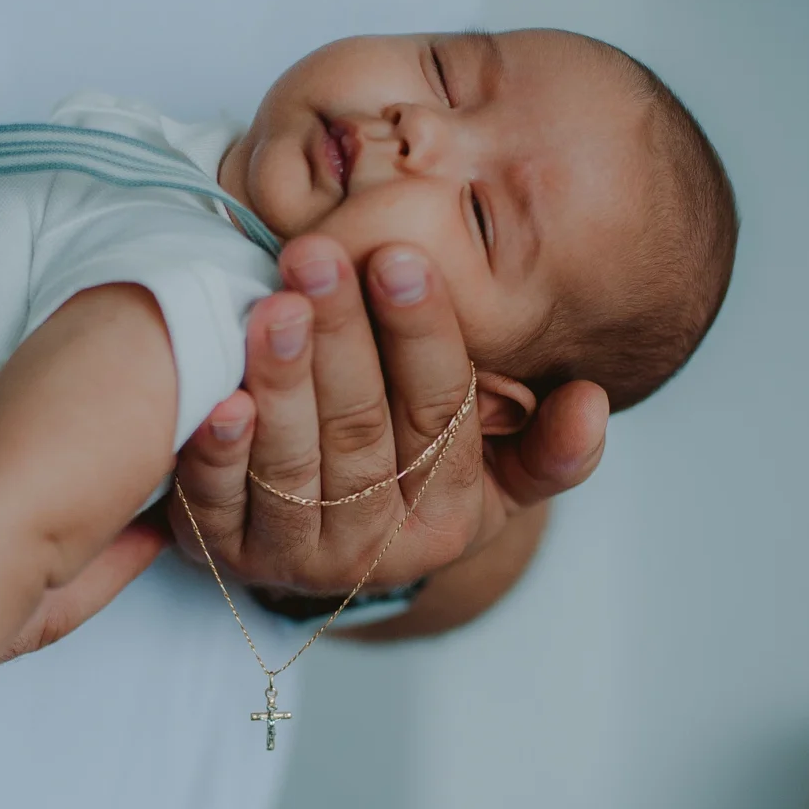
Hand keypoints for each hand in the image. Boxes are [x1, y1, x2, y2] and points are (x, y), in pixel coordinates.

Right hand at [0, 371, 158, 807]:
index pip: (10, 571)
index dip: (87, 518)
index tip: (151, 444)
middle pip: (39, 592)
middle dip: (110, 536)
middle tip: (178, 453)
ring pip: (18, 603)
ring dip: (80, 550)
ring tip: (138, 480)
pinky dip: (26, 566)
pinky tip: (39, 519)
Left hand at [173, 235, 607, 596]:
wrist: (319, 552)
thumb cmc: (408, 485)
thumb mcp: (491, 479)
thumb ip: (547, 449)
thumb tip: (591, 403)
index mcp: (446, 518)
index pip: (439, 416)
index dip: (422, 338)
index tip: (399, 258)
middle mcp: (372, 545)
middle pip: (359, 431)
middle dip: (341, 339)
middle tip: (318, 256)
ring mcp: (292, 552)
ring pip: (291, 462)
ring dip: (283, 382)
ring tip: (273, 306)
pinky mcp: (223, 551)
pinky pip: (216, 502)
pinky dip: (218, 452)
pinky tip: (222, 398)